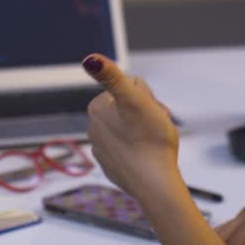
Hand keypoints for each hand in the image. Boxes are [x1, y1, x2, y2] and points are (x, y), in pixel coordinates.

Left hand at [82, 54, 179, 199]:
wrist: (155, 185)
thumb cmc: (150, 140)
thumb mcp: (136, 100)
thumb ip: (112, 76)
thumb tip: (89, 59)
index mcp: (96, 108)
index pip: (130, 88)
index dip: (146, 99)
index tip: (148, 114)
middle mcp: (92, 127)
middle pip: (128, 108)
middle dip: (144, 113)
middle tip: (155, 127)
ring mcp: (100, 149)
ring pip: (129, 128)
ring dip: (142, 131)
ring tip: (152, 143)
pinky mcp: (111, 167)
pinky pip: (128, 149)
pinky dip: (138, 150)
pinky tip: (146, 157)